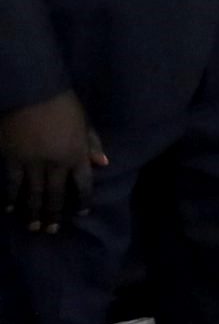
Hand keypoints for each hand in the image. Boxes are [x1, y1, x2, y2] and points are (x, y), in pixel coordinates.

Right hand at [1, 90, 107, 233]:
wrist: (33, 93)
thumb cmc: (63, 104)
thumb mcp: (84, 122)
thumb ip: (92, 144)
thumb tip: (104, 164)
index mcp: (77, 154)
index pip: (83, 184)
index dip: (83, 200)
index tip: (82, 213)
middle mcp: (56, 164)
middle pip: (56, 194)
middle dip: (54, 213)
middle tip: (52, 230)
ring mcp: (33, 163)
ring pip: (33, 193)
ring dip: (33, 212)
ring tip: (32, 227)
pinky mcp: (12, 159)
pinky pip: (11, 183)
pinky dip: (10, 197)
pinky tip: (8, 209)